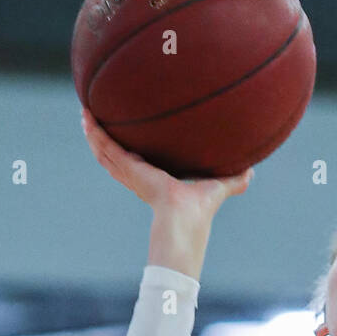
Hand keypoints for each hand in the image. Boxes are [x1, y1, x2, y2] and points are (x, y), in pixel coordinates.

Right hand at [80, 108, 253, 228]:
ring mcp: (130, 175)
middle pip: (114, 155)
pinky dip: (96, 134)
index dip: (128, 150)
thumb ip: (232, 180)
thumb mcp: (217, 188)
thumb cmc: (200, 212)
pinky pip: (106, 148)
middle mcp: (138, 178)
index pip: (136, 163)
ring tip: (85, 114)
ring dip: (94, 133)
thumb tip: (251, 172)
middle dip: (104, 138)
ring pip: (105, 151)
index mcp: (155, 182)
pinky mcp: (128, 170)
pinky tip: (88, 117)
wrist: (186, 221)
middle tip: (94, 118)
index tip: (123, 134)